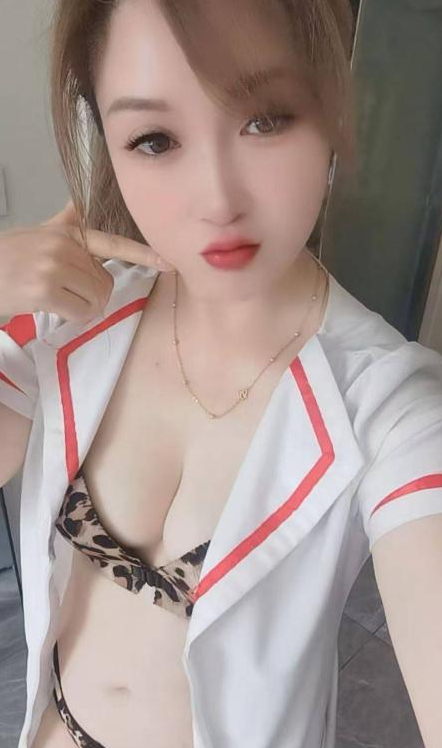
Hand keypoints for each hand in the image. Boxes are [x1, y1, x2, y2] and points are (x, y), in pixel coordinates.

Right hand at [0, 199, 174, 322]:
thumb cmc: (10, 258)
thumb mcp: (40, 232)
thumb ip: (66, 220)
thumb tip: (81, 200)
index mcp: (67, 233)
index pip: (112, 243)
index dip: (143, 254)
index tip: (168, 262)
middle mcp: (64, 246)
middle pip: (106, 283)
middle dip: (91, 295)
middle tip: (64, 291)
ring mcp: (54, 267)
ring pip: (96, 300)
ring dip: (81, 308)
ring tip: (55, 298)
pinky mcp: (46, 290)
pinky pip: (81, 313)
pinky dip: (71, 316)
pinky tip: (50, 307)